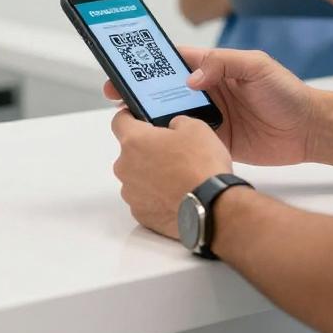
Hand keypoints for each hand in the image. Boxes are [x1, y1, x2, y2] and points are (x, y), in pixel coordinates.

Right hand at [103, 47, 315, 165]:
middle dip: (138, 89)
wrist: (309, 130)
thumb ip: (224, 64)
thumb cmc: (286, 91)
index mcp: (212, 67)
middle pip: (163, 88)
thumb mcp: (257, 66)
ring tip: (128, 118)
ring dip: (150, 116)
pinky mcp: (214, 141)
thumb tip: (191, 78)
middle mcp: (206, 90)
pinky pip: (186, 140)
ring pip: (170, 115)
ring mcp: (209, 117)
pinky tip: (154, 144)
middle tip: (116, 94)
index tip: (123, 65)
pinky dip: (169, 142)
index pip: (172, 60)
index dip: (147, 62)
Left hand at [111, 110, 232, 237]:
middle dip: (147, 150)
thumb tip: (174, 128)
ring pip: (136, 177)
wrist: (212, 207)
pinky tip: (176, 195)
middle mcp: (125, 167)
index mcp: (135, 141)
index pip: (119, 121)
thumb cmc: (201, 167)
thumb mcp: (196, 127)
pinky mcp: (141, 214)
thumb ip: (177, 122)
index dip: (130, 117)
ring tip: (178, 177)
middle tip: (172, 152)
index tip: (139, 119)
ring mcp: (131, 194)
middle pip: (130, 152)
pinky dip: (156, 196)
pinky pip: (144, 199)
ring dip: (151, 175)